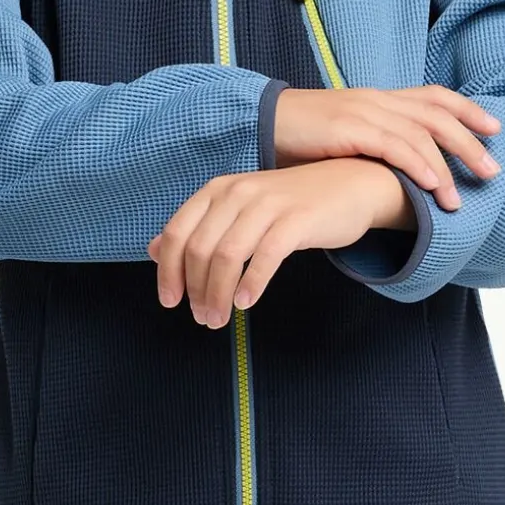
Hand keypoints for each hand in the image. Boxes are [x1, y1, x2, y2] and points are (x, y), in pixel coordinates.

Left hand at [148, 161, 416, 323]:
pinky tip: (246, 302)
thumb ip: (199, 228)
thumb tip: (153, 250)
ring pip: (228, 254)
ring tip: (220, 318)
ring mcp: (268, 203)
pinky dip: (252, 282)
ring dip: (219, 293)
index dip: (168, 271)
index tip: (170, 301)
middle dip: (196, 290)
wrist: (350, 186)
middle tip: (202, 318)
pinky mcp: (297, 219)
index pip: (177, 233)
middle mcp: (238, 192)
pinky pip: (266, 255)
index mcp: (217, 190)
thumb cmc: (292, 205)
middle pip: (200, 248)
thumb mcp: (240, 211)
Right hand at [272, 84, 500, 209]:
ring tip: (460, 198)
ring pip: (421, 133)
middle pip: (437, 115)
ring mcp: (364, 112)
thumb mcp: (348, 134)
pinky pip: (393, 146)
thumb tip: (403, 168)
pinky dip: (417, 165)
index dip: (468, 110)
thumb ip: (376, 143)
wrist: (261, 124)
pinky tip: (432, 185)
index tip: (495, 128)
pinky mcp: (349, 129)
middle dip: (470, 143)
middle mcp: (378, 100)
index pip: (435, 97)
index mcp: (381, 98)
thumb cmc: (303, 138)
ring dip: (447, 166)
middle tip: (493, 171)